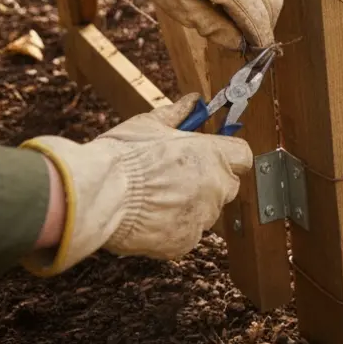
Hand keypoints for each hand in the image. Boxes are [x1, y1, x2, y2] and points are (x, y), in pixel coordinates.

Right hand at [19, 94, 251, 274]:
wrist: (99, 195)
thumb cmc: (123, 157)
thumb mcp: (149, 124)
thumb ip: (176, 114)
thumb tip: (191, 102)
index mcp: (212, 154)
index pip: (243, 156)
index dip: (228, 157)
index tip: (213, 158)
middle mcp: (215, 185)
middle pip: (227, 186)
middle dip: (208, 184)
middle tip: (176, 181)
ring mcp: (203, 215)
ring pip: (205, 213)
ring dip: (189, 209)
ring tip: (155, 201)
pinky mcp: (185, 241)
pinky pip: (186, 236)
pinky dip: (171, 231)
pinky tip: (149, 220)